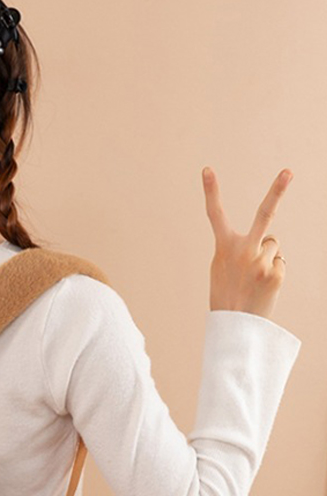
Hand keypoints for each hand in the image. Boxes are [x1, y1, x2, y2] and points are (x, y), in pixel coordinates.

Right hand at [202, 166, 292, 320]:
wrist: (233, 325)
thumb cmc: (226, 293)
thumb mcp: (222, 268)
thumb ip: (238, 249)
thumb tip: (270, 240)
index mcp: (224, 247)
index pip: (215, 215)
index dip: (211, 191)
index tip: (207, 169)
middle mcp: (243, 250)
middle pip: (264, 214)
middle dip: (277, 190)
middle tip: (288, 171)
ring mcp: (261, 261)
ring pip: (273, 244)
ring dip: (267, 256)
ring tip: (254, 277)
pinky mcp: (275, 273)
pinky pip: (280, 261)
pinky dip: (274, 271)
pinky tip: (262, 285)